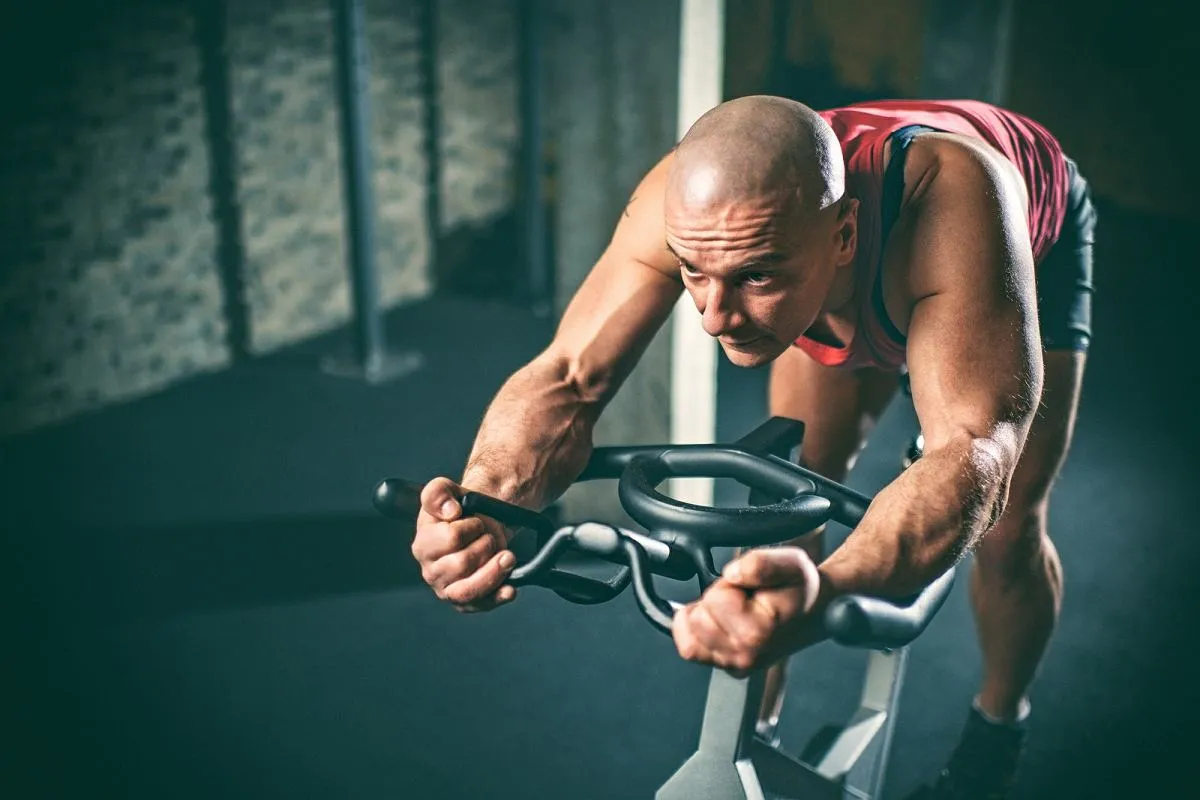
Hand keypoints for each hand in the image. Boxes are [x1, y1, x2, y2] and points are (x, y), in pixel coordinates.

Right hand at [411, 477, 517, 612]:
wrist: (480, 523)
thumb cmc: (461, 511)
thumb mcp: (446, 490)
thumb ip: (438, 493)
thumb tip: (449, 510)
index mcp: (423, 545)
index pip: (451, 538)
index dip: (471, 527)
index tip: (476, 522)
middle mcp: (431, 571)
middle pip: (462, 564)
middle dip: (485, 545)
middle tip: (489, 537)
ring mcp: (448, 588)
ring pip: (468, 590)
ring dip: (493, 572)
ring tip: (507, 556)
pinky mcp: (467, 601)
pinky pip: (481, 605)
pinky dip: (498, 597)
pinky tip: (509, 588)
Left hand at [672, 547, 824, 673]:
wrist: (816, 610)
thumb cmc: (802, 589)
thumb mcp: (789, 562)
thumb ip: (759, 564)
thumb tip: (732, 574)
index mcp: (757, 633)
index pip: (714, 601)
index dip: (728, 585)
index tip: (749, 588)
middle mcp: (744, 656)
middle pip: (698, 619)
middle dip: (716, 601)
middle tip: (743, 600)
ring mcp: (735, 665)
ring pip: (689, 635)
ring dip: (708, 616)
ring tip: (736, 611)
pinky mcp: (727, 666)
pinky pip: (690, 648)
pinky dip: (694, 631)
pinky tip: (718, 621)